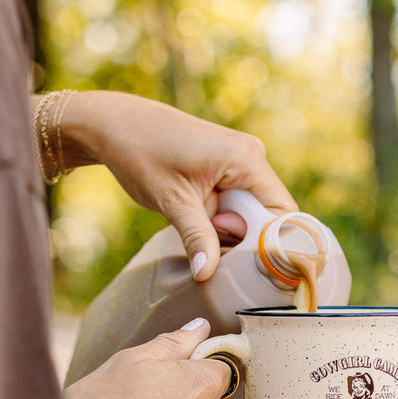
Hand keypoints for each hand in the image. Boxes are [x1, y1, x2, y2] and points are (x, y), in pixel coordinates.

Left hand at [60, 91, 295, 280]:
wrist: (115, 124)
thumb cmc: (141, 153)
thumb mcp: (171, 201)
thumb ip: (197, 237)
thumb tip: (207, 274)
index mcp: (246, 159)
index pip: (281, 214)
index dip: (267, 242)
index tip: (238, 257)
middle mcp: (251, 155)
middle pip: (266, 214)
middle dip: (240, 234)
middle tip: (203, 227)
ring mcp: (239, 158)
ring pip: (248, 210)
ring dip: (225, 225)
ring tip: (193, 214)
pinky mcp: (226, 164)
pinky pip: (234, 200)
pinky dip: (217, 214)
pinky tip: (194, 209)